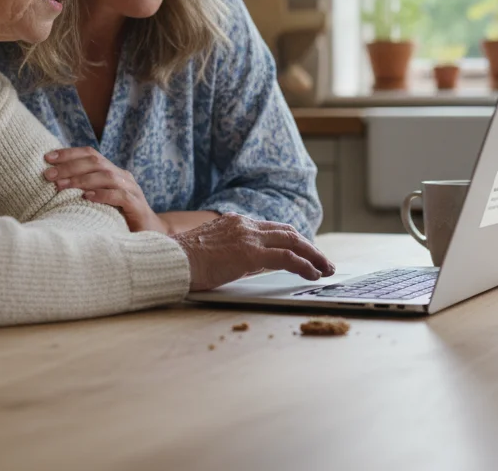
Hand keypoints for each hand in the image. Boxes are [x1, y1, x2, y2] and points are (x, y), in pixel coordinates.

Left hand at [44, 147, 166, 233]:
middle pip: (96, 162)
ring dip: (81, 179)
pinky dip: (102, 195)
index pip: (91, 154)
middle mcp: (123, 177)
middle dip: (70, 166)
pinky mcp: (137, 207)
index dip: (69, 153)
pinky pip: (120, 196)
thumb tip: (53, 184)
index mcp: (113, 172)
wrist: (150, 235)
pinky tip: (86, 197)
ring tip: (61, 186)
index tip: (47, 157)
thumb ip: (83, 190)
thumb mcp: (99, 201)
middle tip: (48, 174)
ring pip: (107, 176)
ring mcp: (132, 190)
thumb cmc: (118, 218)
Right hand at [171, 213, 336, 290]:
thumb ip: (234, 252)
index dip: (292, 240)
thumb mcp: (213, 251)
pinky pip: (287, 258)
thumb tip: (251, 265)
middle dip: (309, 247)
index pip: (273, 228)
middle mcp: (245, 225)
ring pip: (293, 242)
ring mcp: (249, 237)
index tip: (304, 251)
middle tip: (323, 261)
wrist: (172, 261)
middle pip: (288, 233)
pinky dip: (304, 265)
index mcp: (236, 222)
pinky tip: (313, 274)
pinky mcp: (251, 253)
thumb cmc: (185, 262)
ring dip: (313, 256)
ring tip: (325, 269)